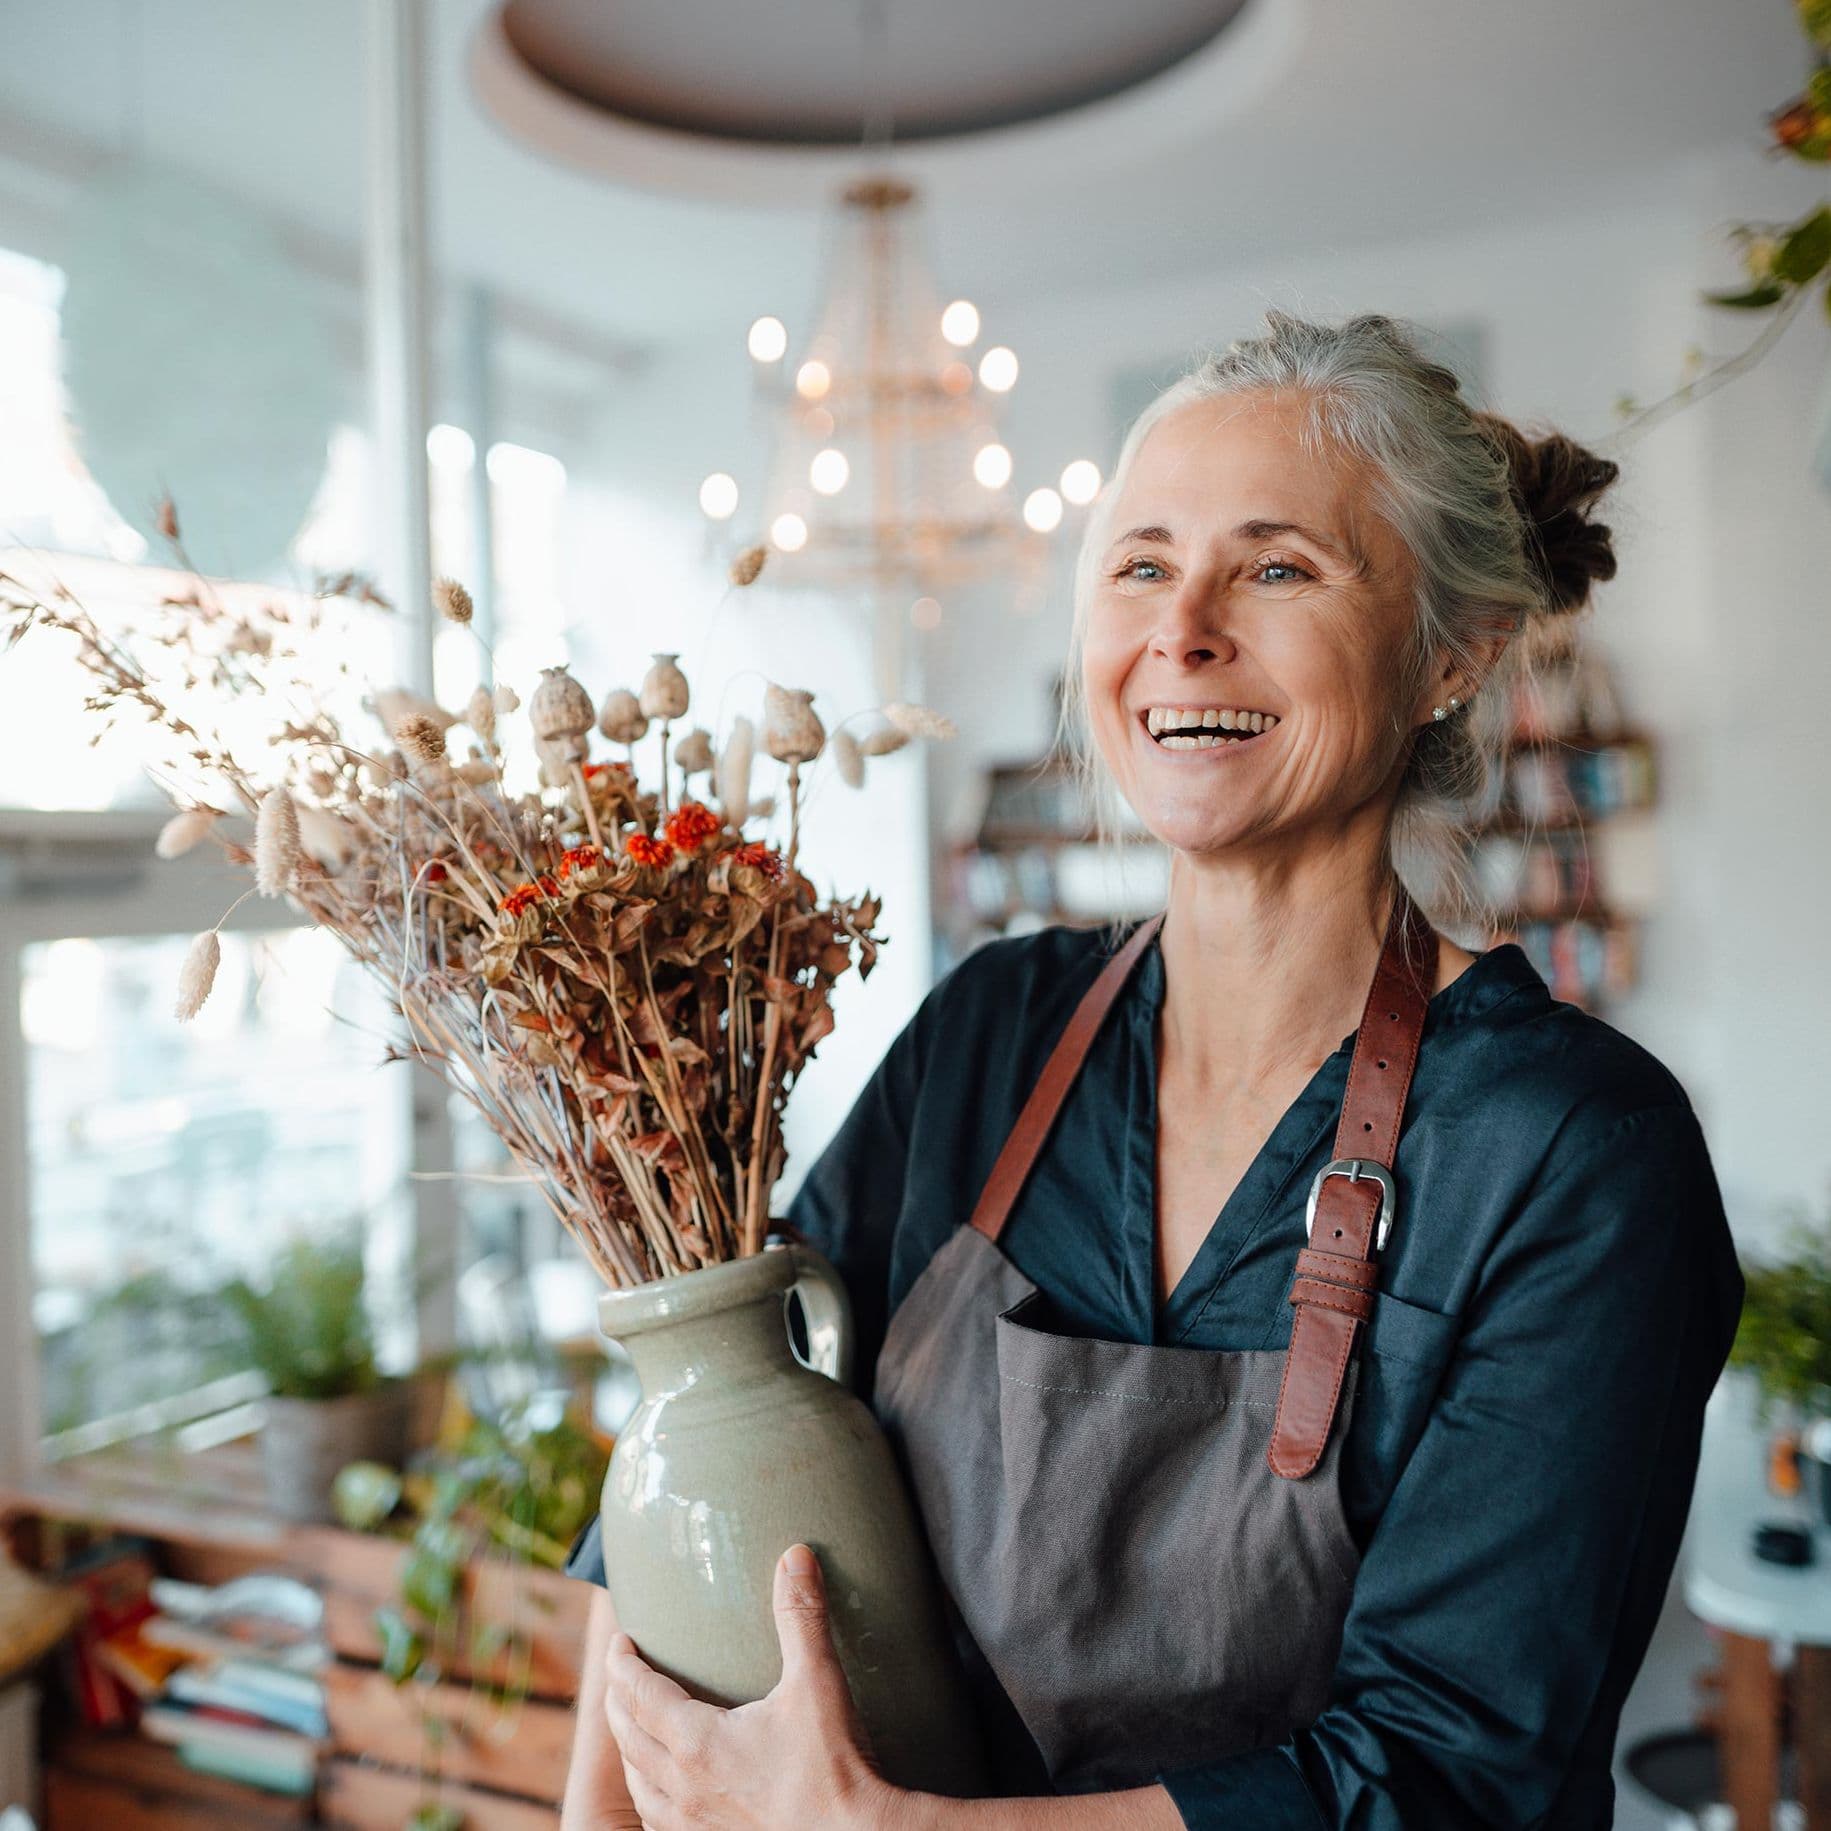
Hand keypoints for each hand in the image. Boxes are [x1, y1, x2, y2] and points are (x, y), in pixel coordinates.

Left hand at [603, 1543, 898, 1829]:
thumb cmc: (833, 1766)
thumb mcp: (816, 1681)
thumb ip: (801, 1616)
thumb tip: (795, 1556)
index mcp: (697, 1741)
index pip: (640, 1694)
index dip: (623, 1665)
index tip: (620, 1643)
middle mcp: (684, 1786)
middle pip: (630, 1737)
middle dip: (618, 1702)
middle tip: (618, 1677)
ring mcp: (694, 1824)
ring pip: (640, 1784)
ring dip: (630, 1750)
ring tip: (632, 1730)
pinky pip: (660, 1822)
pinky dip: (650, 1797)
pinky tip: (664, 1794)